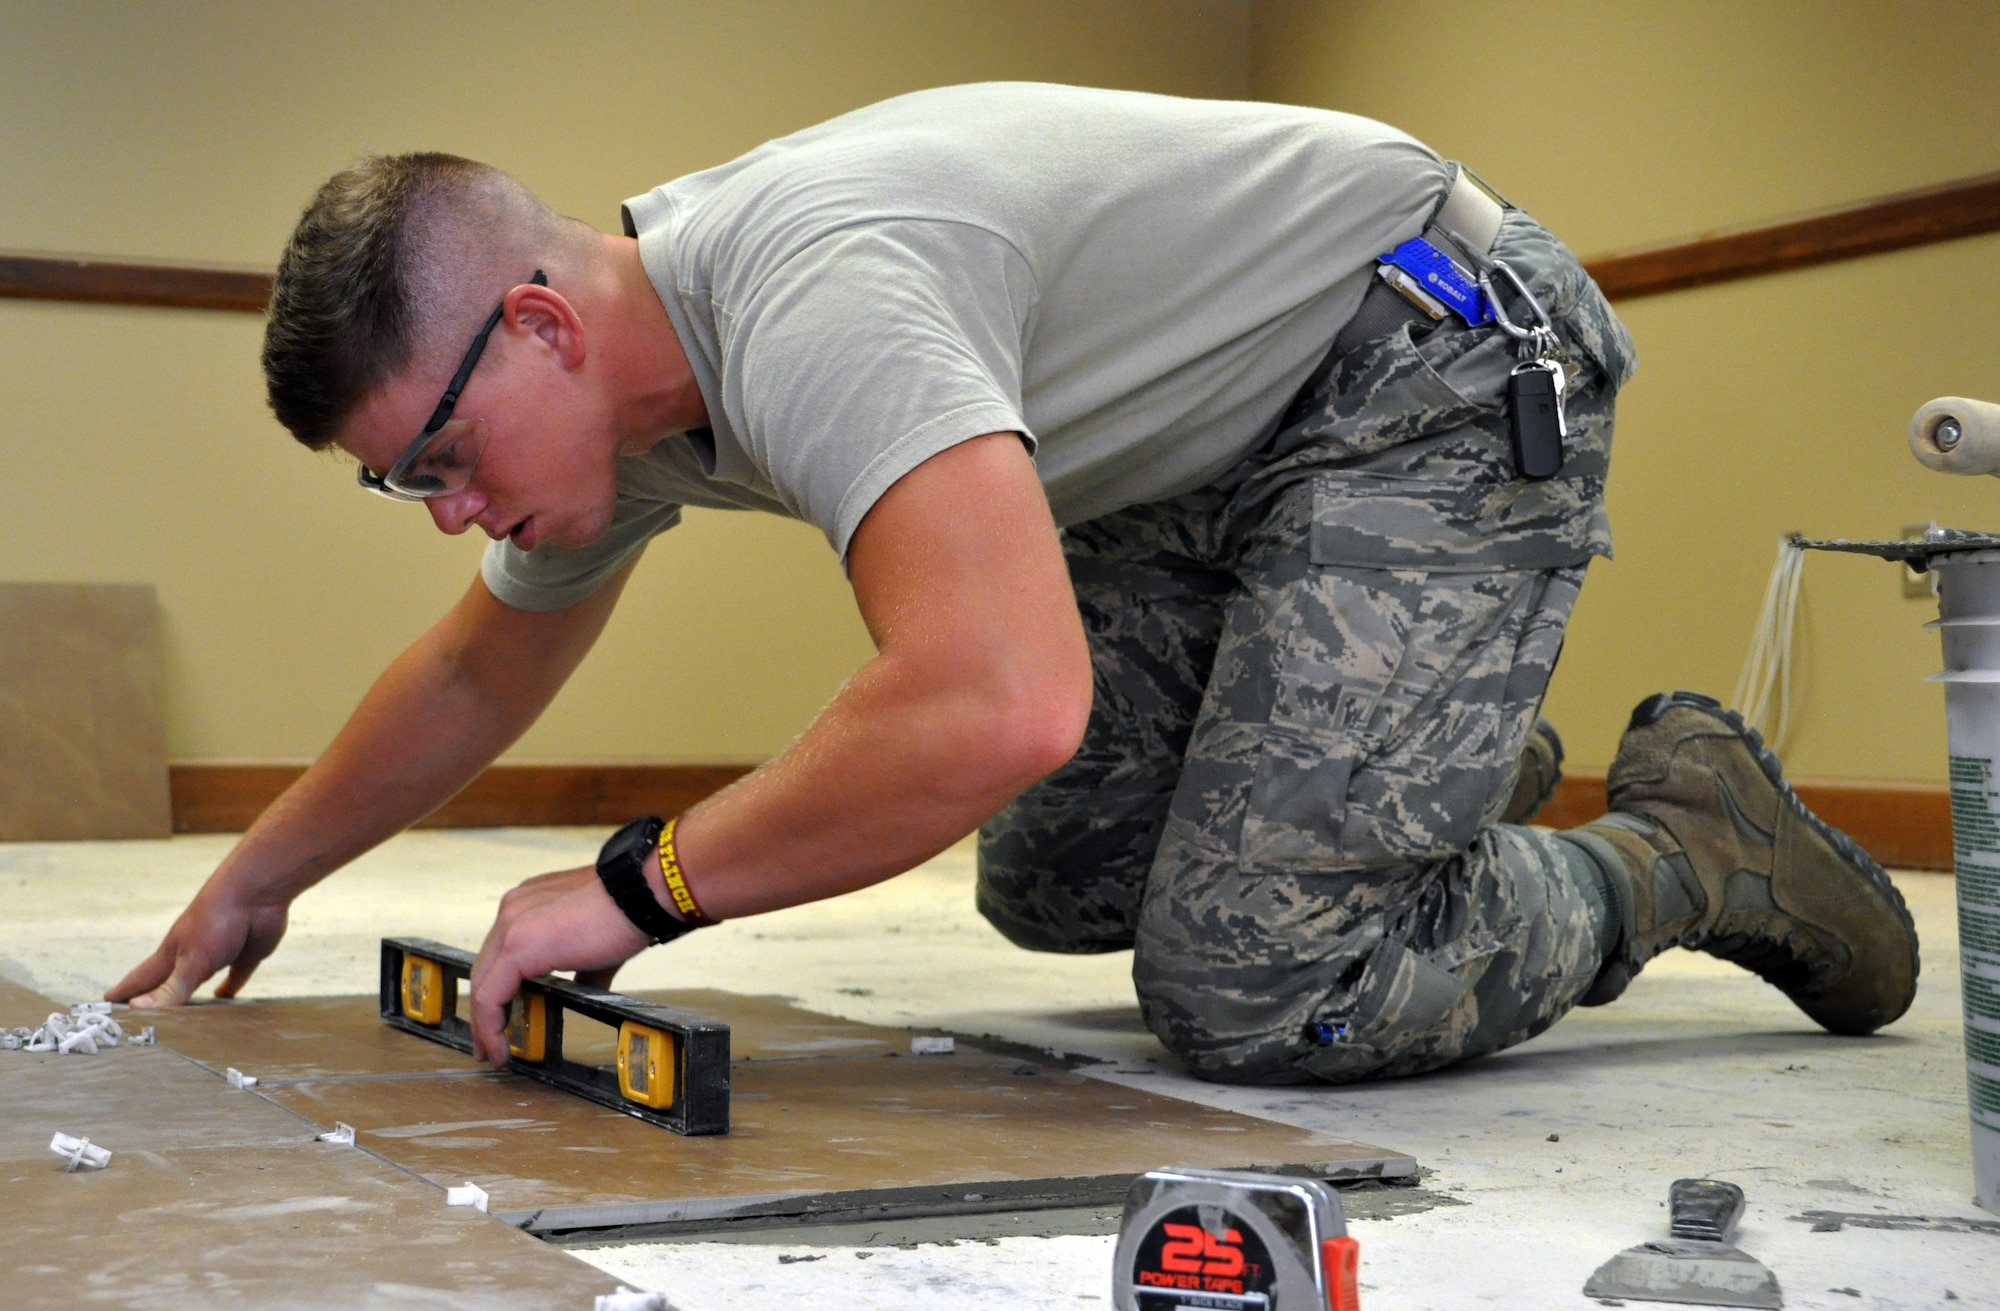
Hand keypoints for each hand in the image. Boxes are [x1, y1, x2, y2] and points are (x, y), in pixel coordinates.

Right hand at [107, 876, 290, 1007]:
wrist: (257, 891)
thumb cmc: (217, 919)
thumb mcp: (192, 960)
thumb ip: (171, 988)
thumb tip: (139, 1009)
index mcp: (173, 953)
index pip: (143, 977)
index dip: (126, 990)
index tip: (107, 1001)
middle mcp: (193, 954)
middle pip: (169, 980)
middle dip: (153, 996)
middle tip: (137, 1011)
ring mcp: (220, 953)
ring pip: (201, 979)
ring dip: (190, 995)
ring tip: (180, 1011)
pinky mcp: (247, 953)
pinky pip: (236, 976)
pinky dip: (230, 988)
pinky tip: (225, 997)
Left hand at [468, 864, 650, 1065]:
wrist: (640, 894)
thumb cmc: (626, 911)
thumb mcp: (593, 945)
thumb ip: (580, 969)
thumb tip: (584, 992)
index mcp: (529, 905)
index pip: (500, 954)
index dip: (498, 988)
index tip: (501, 1016)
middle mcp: (513, 910)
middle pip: (485, 969)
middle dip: (484, 1010)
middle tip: (487, 1042)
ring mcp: (511, 924)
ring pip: (482, 983)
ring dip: (484, 1023)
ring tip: (491, 1051)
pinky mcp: (517, 945)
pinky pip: (490, 995)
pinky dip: (491, 1025)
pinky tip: (499, 1047)